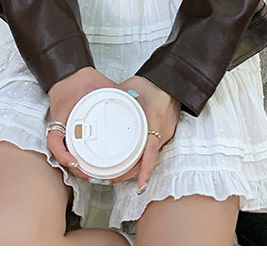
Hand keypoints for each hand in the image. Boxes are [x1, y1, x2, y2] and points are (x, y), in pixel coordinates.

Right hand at [46, 66, 118, 177]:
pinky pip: (67, 146)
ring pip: (63, 151)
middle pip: (59, 152)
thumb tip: (132, 97)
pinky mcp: (66, 130)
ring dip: (73, 165)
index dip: (63, 154)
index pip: (54, 138)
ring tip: (89, 174)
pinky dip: (74, 156)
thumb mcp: (98, 82)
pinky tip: (86, 163)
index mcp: (64, 113)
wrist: (68, 74)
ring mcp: (61, 128)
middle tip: (88, 175)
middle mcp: (59, 124)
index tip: (74, 163)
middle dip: (73, 167)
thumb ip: (113, 90)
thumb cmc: (81, 78)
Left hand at [118, 75, 180, 192]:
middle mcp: (162, 132)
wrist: (171, 81)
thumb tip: (94, 99)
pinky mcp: (164, 134)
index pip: (150, 150)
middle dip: (132, 174)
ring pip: (150, 157)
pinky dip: (142, 158)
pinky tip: (130, 161)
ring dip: (136, 167)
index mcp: (154, 120)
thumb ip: (114, 95)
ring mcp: (165, 134)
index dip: (145, 169)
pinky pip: (153, 150)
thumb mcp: (130, 87)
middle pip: (147, 160)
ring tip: (117, 174)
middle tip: (113, 179)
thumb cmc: (152, 84)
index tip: (140, 185)